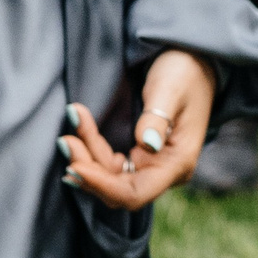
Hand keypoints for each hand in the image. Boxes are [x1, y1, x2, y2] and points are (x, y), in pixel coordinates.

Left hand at [58, 49, 216, 210]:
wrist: (191, 64)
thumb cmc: (184, 73)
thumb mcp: (170, 90)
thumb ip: (157, 118)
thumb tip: (147, 145)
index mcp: (177, 164)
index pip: (134, 193)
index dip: (102, 186)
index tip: (75, 167)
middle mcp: (163, 173)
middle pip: (116, 188)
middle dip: (87, 168)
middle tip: (65, 141)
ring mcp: (149, 167)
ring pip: (107, 176)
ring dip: (84, 157)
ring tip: (68, 134)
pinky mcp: (137, 158)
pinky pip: (106, 164)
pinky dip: (89, 150)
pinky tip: (74, 136)